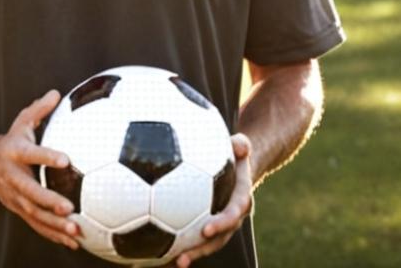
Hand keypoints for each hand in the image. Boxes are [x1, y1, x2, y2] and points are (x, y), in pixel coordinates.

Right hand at [0, 90, 79, 249]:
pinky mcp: (18, 209)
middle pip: (31, 192)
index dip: (48, 156)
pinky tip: (73, 241)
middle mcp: (13, 177)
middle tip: (70, 208)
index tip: (66, 159)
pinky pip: (36, 224)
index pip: (32, 154)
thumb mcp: (21, 121)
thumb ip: (39, 109)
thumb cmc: (12, 140)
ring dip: (54, 225)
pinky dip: (53, 234)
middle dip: (49, 202)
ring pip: (34, 213)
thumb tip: (57, 92)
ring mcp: (14, 197)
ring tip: (75, 230)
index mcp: (16, 153)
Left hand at [175, 134, 253, 267]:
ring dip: (190, 255)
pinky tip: (158, 254)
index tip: (205, 229)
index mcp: (240, 200)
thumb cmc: (234, 155)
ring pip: (206, 244)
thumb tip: (240, 144)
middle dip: (201, 250)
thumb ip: (241, 144)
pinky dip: (179, 246)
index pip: (232, 215)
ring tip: (171, 264)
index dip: (221, 223)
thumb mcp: (240, 147)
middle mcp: (232, 218)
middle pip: (218, 239)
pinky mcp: (206, 226)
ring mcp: (220, 225)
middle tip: (182, 258)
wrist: (238, 170)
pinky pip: (194, 238)